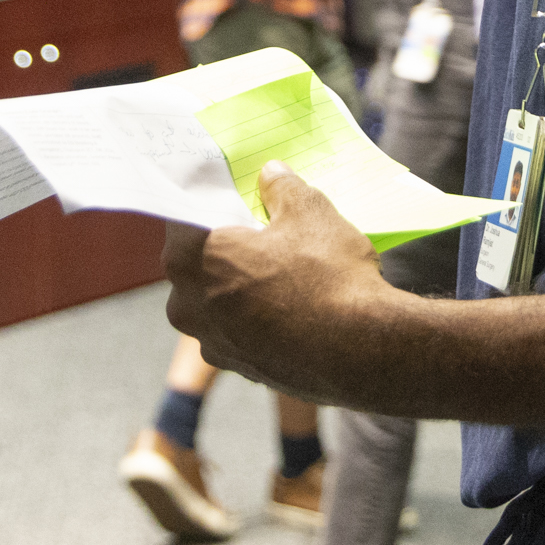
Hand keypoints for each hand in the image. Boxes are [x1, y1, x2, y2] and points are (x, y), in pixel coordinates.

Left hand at [162, 162, 390, 404]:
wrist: (361, 352)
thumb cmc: (327, 276)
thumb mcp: (310, 211)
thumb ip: (282, 188)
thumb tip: (272, 176)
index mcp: (190, 257)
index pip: (183, 214)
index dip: (210, 198)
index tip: (230, 190)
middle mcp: (186, 304)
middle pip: (197, 258)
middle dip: (225, 243)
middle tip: (261, 226)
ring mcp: (210, 342)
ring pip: (217, 298)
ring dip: (240, 282)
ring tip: (283, 267)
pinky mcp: (238, 368)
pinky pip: (238, 329)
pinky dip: (257, 316)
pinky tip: (292, 304)